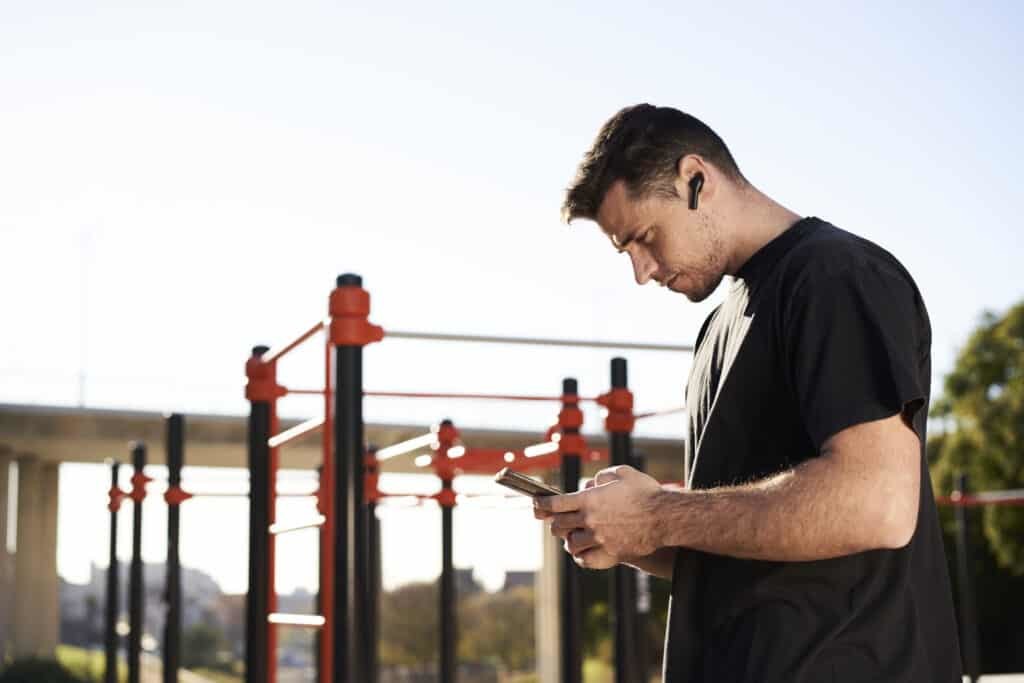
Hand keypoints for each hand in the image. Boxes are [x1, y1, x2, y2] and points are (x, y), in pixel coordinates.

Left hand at [534, 465, 663, 568]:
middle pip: (558, 526)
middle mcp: (590, 520)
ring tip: (574, 537)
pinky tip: (583, 552)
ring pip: (571, 544)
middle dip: (555, 523)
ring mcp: (599, 539)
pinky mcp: (610, 553)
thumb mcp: (623, 474)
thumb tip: (591, 485)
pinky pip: (585, 560)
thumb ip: (602, 477)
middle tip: (557, 522)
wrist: (665, 517)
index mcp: (589, 500)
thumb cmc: (646, 492)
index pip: (554, 504)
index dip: (540, 504)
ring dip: (569, 540)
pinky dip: (581, 557)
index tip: (536, 505)